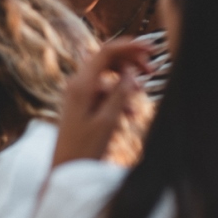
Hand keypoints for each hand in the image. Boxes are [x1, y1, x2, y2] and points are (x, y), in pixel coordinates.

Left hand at [54, 38, 151, 166]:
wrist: (65, 171)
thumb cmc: (84, 149)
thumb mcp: (108, 121)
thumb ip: (120, 93)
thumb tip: (130, 72)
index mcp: (81, 85)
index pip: (106, 52)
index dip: (130, 47)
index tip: (152, 48)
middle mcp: (77, 85)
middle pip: (107, 61)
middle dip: (131, 63)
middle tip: (152, 70)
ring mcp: (78, 95)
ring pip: (107, 78)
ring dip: (126, 83)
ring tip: (143, 94)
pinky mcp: (81, 106)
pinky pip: (103, 94)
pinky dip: (118, 98)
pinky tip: (130, 115)